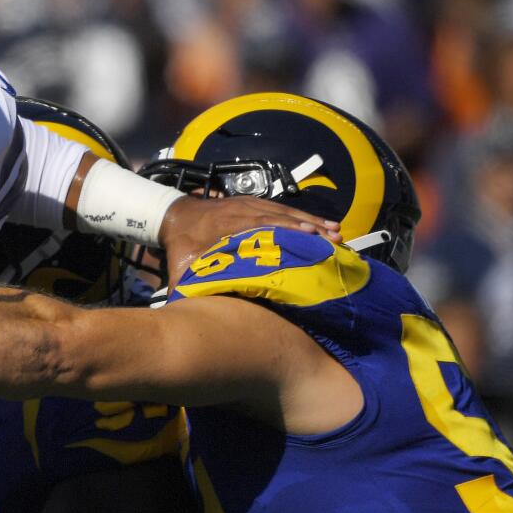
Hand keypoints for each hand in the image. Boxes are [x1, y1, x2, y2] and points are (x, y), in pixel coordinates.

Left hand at [158, 196, 339, 286]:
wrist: (175, 215)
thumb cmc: (181, 245)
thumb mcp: (179, 266)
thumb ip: (183, 285)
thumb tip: (180, 308)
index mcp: (226, 225)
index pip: (259, 225)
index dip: (284, 230)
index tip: (309, 236)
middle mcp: (241, 211)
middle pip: (279, 217)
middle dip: (308, 226)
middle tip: (334, 238)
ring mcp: (249, 205)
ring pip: (284, 211)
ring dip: (311, 221)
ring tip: (337, 231)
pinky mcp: (254, 204)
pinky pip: (281, 209)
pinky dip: (302, 216)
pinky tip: (322, 225)